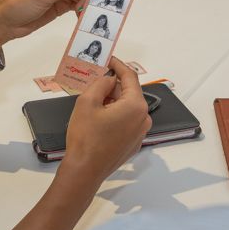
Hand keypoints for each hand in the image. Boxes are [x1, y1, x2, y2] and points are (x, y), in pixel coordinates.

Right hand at [58, 59, 151, 190]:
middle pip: (129, 93)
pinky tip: (99, 119)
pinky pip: (127, 122)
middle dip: (113, 86)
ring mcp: (140, 133)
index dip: (118, 65)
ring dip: (113, 102)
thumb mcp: (87, 102)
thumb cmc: (85, 137)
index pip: (130, 77)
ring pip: (127, 108)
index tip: (109, 59)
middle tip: (95, 82)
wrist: (85, 170)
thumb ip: (101, 83)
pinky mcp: (133, 144)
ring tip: (93, 103)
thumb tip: (109, 79)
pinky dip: (115, 116)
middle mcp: (143, 119)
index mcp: (136, 106)